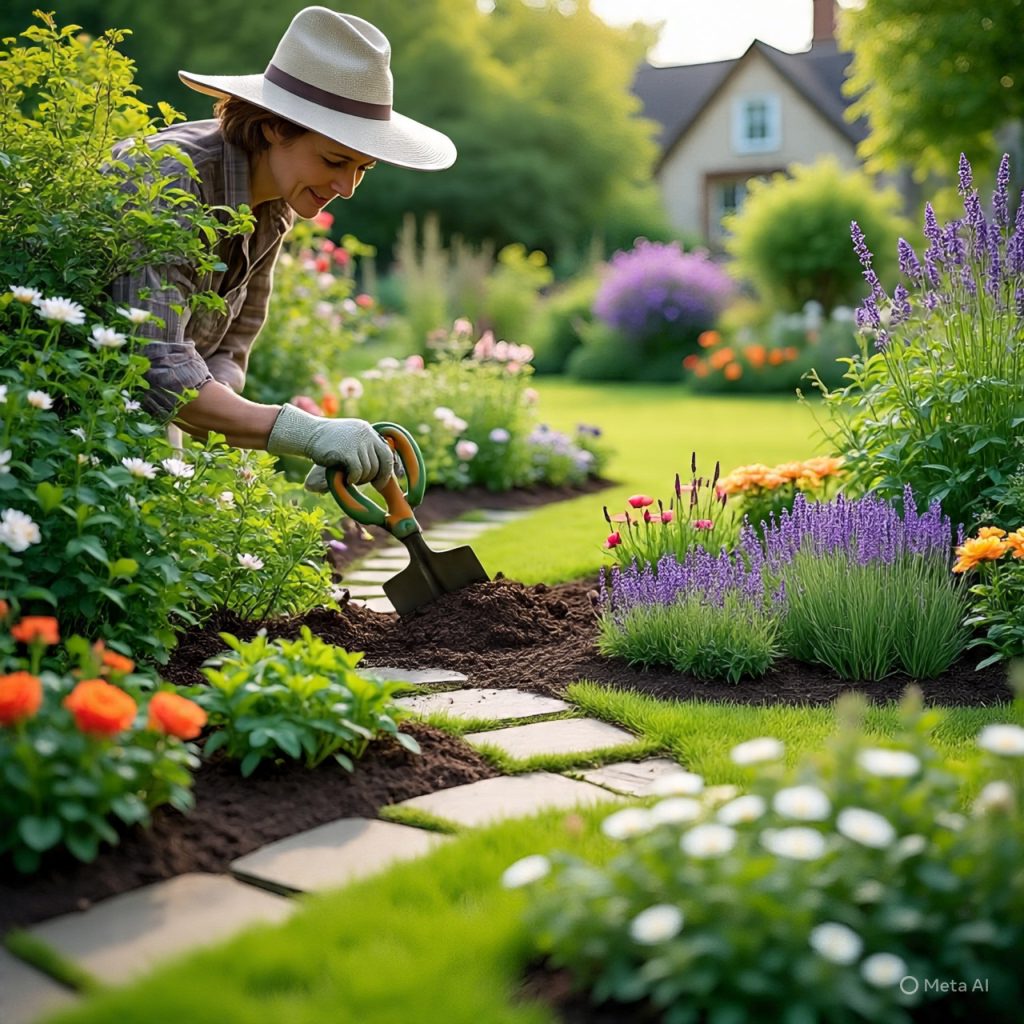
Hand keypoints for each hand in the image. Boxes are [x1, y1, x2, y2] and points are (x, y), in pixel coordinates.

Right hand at [266, 405, 394, 490]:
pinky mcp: (347, 451)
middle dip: (373, 477)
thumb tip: (384, 470)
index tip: (380, 482)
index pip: (386, 453)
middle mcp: (366, 434)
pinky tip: (346, 479)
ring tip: (350, 479)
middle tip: (361, 483)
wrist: (307, 434)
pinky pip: (358, 471)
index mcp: (368, 431)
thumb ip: (364, 450)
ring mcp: (357, 442)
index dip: (386, 470)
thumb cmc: (328, 442)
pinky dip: (354, 478)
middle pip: (380, 463)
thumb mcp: (350, 440)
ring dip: (361, 479)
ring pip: (369, 469)